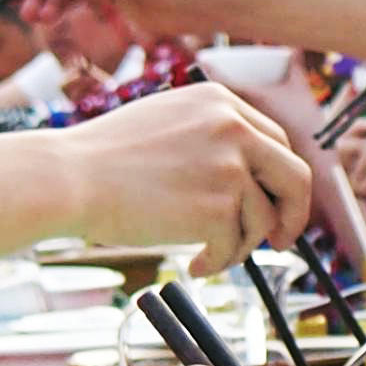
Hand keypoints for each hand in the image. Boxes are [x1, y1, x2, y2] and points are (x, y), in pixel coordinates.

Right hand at [52, 86, 310, 267]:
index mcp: (222, 102)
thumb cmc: (104, 158)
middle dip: (293, 215)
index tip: (276, 203)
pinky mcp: (219, 207)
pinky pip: (235, 246)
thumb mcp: (168, 122)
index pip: (277, 142)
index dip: (280, 179)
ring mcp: (230, 167)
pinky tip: (193, 263)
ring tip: (207, 253)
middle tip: (281, 241)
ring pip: (263, 220)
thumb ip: (212, 138)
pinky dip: (218, 262)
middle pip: (296, 177)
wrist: (69, 177)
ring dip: (240, 245)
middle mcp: (234, 128)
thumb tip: (251, 180)